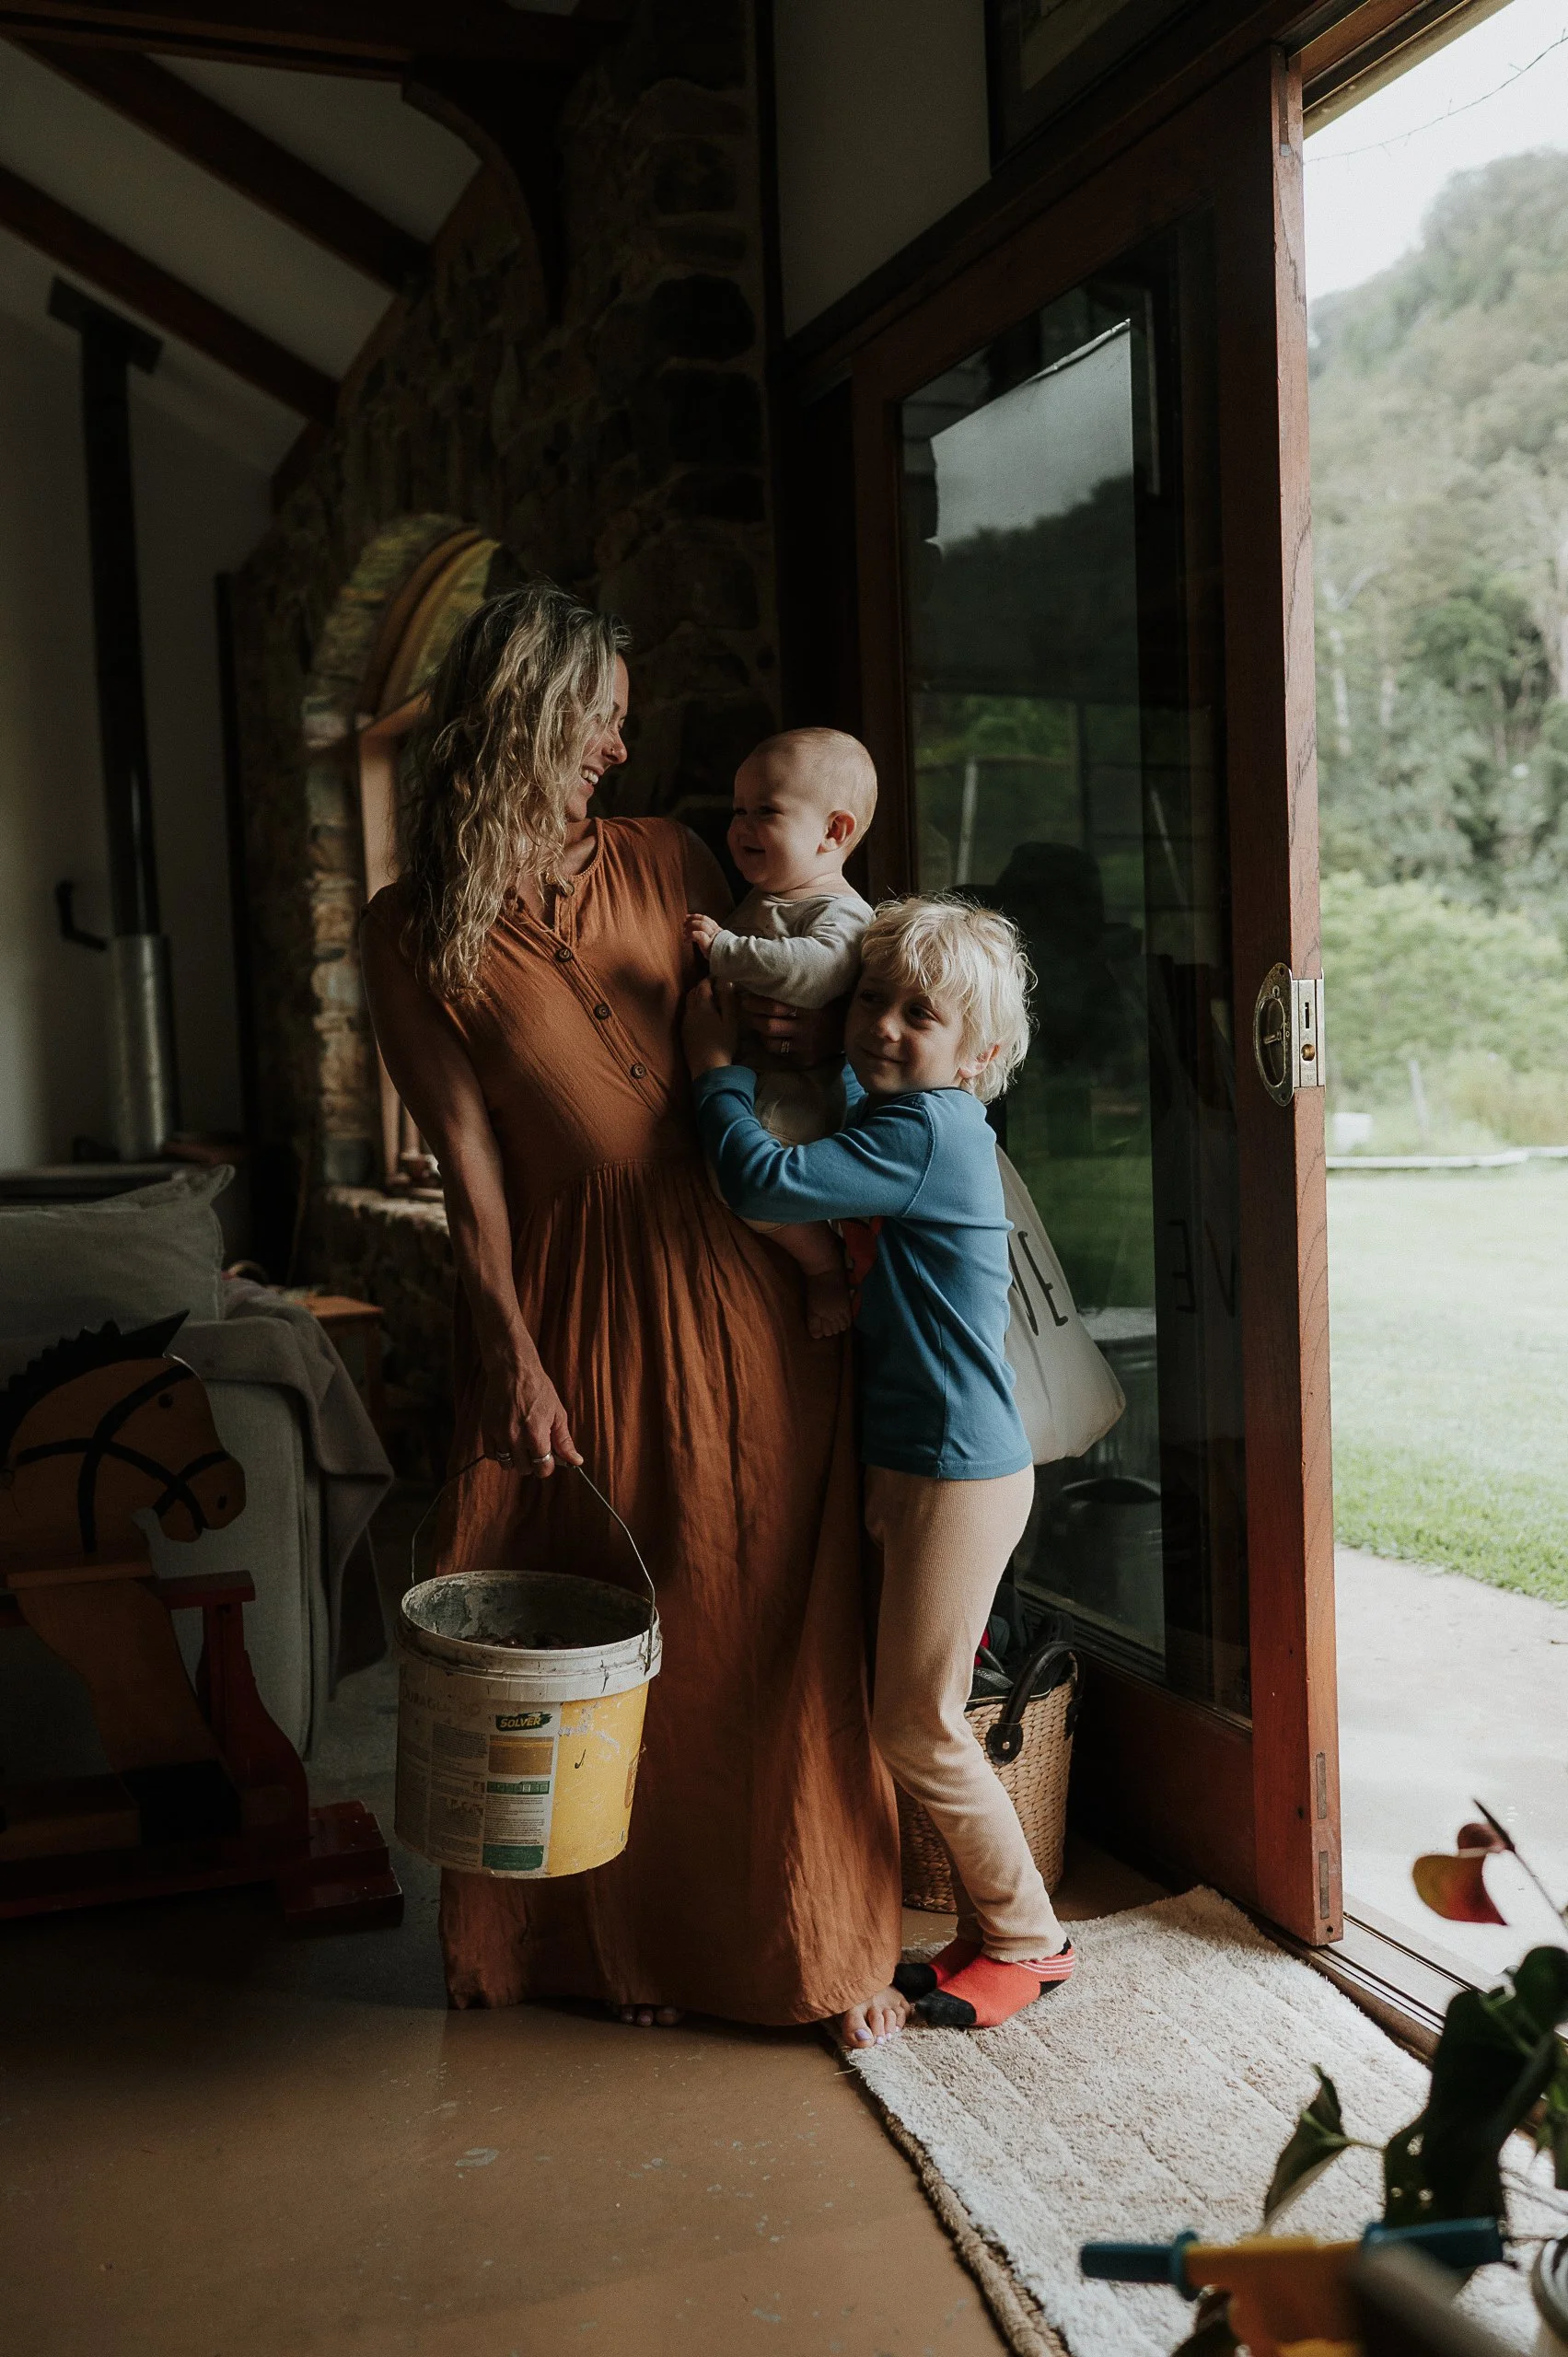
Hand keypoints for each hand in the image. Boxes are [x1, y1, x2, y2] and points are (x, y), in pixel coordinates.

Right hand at [481, 1350, 581, 1477]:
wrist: (514, 1370)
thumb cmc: (539, 1389)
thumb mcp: (557, 1414)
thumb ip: (564, 1441)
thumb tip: (576, 1461)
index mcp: (537, 1434)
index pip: (542, 1469)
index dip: (547, 1465)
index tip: (547, 1458)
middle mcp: (516, 1438)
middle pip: (524, 1469)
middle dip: (532, 1462)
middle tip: (534, 1447)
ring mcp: (499, 1434)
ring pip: (506, 1464)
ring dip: (515, 1459)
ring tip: (520, 1444)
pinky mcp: (486, 1429)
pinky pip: (491, 1454)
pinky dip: (499, 1452)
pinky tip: (507, 1441)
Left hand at [682, 978, 740, 1073]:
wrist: (708, 1068)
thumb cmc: (723, 1044)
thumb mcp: (730, 1021)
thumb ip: (728, 1000)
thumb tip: (726, 981)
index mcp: (701, 1006)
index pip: (703, 985)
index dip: (711, 978)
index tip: (720, 976)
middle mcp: (689, 1012)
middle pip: (693, 992)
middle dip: (702, 986)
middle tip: (715, 986)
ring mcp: (684, 1023)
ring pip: (688, 1003)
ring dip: (697, 997)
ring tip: (710, 999)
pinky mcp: (683, 1033)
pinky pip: (687, 1014)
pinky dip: (694, 1009)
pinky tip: (703, 1016)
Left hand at [684, 911, 720, 957]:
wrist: (731, 960)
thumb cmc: (723, 956)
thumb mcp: (718, 945)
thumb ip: (711, 939)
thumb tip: (699, 937)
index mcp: (719, 931)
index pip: (707, 919)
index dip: (696, 917)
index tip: (688, 917)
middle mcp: (716, 932)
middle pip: (704, 920)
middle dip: (692, 919)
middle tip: (684, 922)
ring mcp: (713, 937)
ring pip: (701, 925)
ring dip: (690, 927)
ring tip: (684, 931)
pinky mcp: (708, 944)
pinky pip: (698, 935)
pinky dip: (690, 935)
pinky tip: (686, 940)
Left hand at [741, 994, 846, 1067]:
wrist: (850, 1032)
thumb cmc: (830, 1007)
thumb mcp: (819, 995)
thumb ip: (799, 990)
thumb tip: (770, 976)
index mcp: (808, 1010)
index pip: (774, 1006)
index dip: (756, 1002)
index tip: (747, 998)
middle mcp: (805, 1029)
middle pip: (768, 1025)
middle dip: (752, 1017)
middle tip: (747, 1010)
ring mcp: (804, 1046)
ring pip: (770, 1042)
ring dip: (759, 1033)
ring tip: (756, 1024)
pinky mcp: (804, 1059)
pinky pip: (778, 1053)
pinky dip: (770, 1044)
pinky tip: (769, 1037)